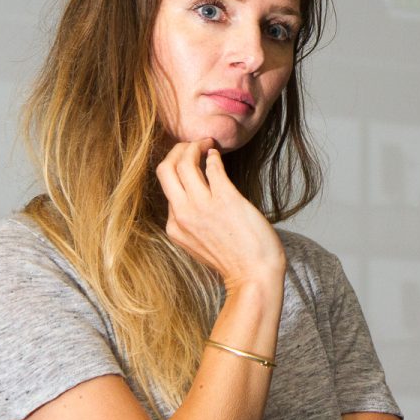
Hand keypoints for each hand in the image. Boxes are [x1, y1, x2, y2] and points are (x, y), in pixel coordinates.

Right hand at [155, 138, 285, 289]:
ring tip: (206, 143)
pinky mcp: (226, 200)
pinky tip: (218, 154)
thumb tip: (198, 197)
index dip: (176, 169)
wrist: (254, 276)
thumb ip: (193, 223)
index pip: (167, 188)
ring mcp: (203, 207)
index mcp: (174, 227)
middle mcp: (183, 215)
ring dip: (195, 146)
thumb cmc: (235, 262)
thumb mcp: (200, 244)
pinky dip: (213, 156)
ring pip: (184, 162)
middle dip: (177, 150)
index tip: (189, 160)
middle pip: (165, 169)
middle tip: (192, 145)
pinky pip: (213, 167)